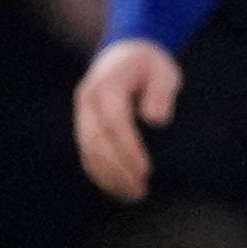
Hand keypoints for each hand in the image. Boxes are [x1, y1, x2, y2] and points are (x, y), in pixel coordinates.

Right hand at [72, 38, 181, 200]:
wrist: (125, 52)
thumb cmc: (150, 64)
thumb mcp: (164, 71)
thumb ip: (161, 93)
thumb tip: (156, 120)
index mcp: (107, 85)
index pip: (115, 123)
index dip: (128, 149)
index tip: (146, 171)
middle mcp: (88, 100)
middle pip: (98, 141)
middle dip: (118, 169)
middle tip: (140, 191)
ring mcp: (82, 113)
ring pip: (88, 151)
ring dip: (108, 177)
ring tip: (134, 196)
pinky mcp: (84, 125)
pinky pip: (87, 153)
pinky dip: (100, 173)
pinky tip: (118, 189)